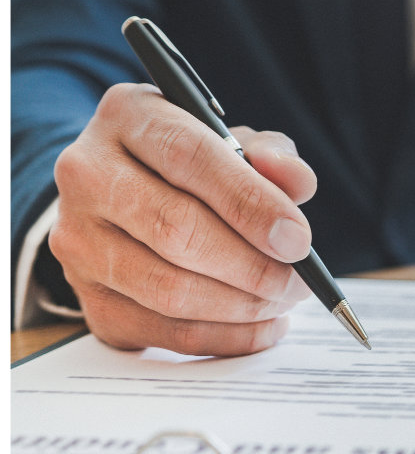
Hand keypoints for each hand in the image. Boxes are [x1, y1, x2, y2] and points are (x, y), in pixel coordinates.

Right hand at [49, 83, 317, 355]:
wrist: (126, 194)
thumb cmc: (195, 164)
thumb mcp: (236, 141)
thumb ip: (272, 154)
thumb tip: (296, 182)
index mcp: (128, 116)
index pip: (188, 157)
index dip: (250, 202)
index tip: (298, 239)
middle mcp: (87, 174)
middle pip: (175, 229)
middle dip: (252, 265)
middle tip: (298, 280)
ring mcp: (78, 239)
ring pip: (167, 289)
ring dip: (241, 306)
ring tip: (284, 300)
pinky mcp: (88, 297)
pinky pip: (162, 331)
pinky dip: (225, 337)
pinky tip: (264, 327)